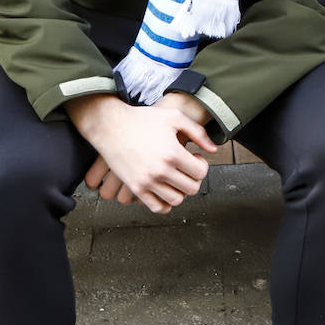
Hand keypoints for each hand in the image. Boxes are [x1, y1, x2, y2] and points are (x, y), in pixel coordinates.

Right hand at [69, 92, 215, 213]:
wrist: (110, 126)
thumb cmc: (143, 118)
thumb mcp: (174, 117)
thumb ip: (198, 132)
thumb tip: (214, 150)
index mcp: (173, 153)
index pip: (200, 172)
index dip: (202, 165)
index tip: (194, 157)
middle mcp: (161, 170)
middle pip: (191, 188)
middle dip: (193, 178)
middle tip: (186, 167)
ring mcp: (147, 182)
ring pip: (176, 200)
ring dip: (180, 190)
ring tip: (175, 176)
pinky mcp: (136, 188)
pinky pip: (157, 207)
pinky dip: (165, 203)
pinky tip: (164, 189)